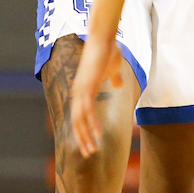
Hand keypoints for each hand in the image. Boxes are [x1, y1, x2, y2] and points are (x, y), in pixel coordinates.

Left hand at [69, 38, 124, 157]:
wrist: (103, 38)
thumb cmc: (108, 50)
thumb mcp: (113, 68)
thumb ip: (113, 78)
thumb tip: (117, 84)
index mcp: (82, 89)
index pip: (79, 115)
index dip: (83, 130)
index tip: (88, 143)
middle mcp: (78, 92)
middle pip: (76, 122)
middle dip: (82, 139)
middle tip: (88, 153)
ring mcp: (80, 90)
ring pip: (79, 120)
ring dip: (85, 137)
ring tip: (92, 151)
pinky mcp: (86, 88)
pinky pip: (87, 111)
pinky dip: (91, 125)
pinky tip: (97, 135)